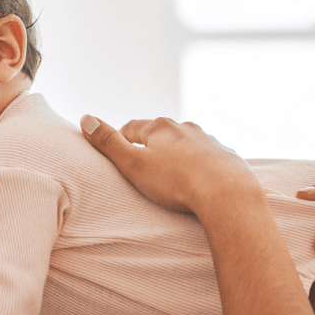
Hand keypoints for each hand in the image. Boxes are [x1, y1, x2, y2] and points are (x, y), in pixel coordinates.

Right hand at [80, 115, 261, 215]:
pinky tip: (198, 181)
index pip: (131, 128)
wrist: (228, 196)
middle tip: (140, 165)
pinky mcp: (228, 158)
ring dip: (176, 155)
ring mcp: (210, 142)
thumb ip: (108, 143)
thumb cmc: (176, 182)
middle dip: (149, 146)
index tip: (115, 152)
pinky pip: (207, 159)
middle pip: (160, 134)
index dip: (120, 140)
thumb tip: (85, 118)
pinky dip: (199, 166)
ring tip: (169, 175)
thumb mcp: (133, 164)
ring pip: (186, 145)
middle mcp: (187, 128)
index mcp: (161, 127)